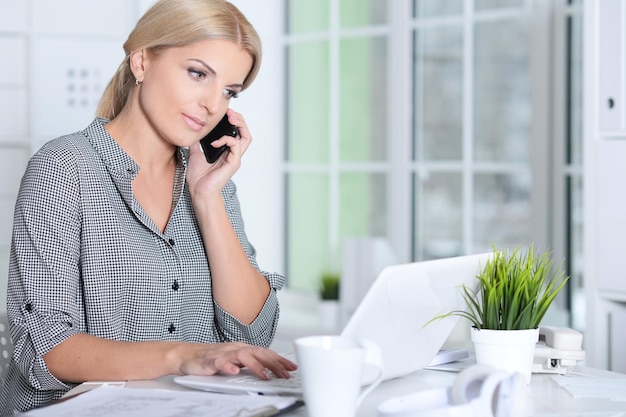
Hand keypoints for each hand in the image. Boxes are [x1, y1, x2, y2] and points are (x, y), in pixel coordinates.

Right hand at [179, 342, 297, 379]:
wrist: (188, 356)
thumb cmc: (213, 358)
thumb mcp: (237, 360)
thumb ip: (252, 364)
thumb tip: (272, 371)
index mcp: (244, 348)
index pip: (266, 352)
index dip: (280, 359)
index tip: (292, 367)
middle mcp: (236, 348)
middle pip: (259, 353)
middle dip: (274, 363)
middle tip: (285, 374)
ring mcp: (223, 353)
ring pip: (243, 356)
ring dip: (256, 366)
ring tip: (266, 376)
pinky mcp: (210, 360)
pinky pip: (220, 362)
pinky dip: (228, 366)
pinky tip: (234, 371)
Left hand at [186, 109, 251, 197]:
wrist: (199, 191)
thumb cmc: (199, 177)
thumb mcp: (195, 154)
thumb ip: (197, 143)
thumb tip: (193, 132)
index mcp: (227, 151)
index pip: (237, 132)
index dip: (234, 120)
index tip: (225, 112)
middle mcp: (234, 154)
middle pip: (245, 132)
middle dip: (239, 119)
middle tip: (230, 112)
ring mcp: (235, 158)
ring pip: (246, 137)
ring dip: (240, 125)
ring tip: (231, 118)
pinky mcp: (233, 163)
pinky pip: (236, 145)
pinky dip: (226, 139)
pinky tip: (215, 142)